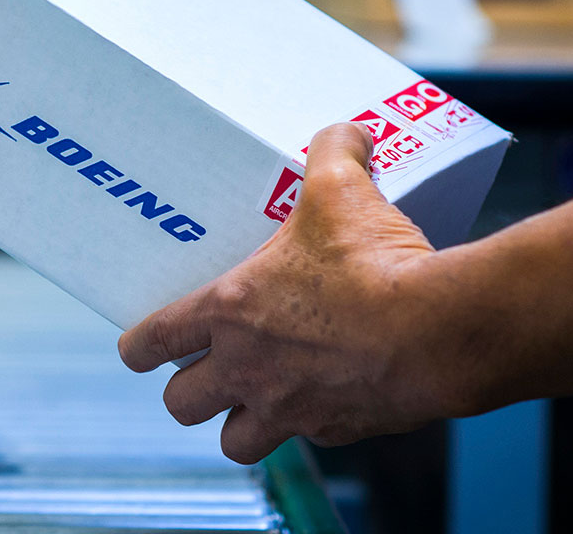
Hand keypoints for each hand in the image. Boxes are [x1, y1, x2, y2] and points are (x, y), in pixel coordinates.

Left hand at [117, 122, 479, 463]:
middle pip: (181, 404)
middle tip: (204, 371)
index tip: (136, 349)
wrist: (435, 334)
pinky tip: (324, 395)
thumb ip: (333, 153)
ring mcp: (287, 407)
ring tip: (253, 401)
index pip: (151, 341)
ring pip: (234, 442)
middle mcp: (246, 369)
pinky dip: (307, 423)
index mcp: (229, 313)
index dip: (137, 347)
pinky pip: (304, 439)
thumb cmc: (375, 265)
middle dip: (187, 391)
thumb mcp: (343, 191)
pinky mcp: (334, 431)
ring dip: (237, 425)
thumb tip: (346, 131)